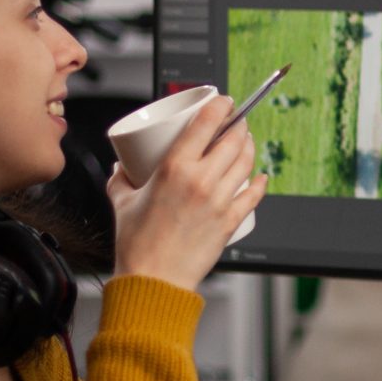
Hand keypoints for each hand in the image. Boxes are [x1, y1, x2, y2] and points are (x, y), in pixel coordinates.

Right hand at [105, 94, 265, 290]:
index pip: (206, 123)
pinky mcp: (230, 221)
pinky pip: (253, 195)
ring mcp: (219, 201)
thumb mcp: (122, 201)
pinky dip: (260, 183)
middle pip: (233, 139)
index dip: (221, 106)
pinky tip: (260, 177)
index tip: (225, 101)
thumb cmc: (136, 244)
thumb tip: (121, 165)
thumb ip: (120, 179)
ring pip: (246, 162)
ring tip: (247, 142)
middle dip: (239, 124)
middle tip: (237, 122)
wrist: (153, 280)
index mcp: (174, 168)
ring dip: (250, 147)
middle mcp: (201, 180)